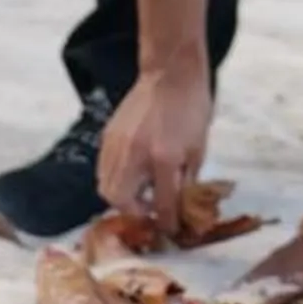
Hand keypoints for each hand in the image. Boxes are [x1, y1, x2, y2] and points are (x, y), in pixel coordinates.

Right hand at [97, 59, 212, 238]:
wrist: (171, 73)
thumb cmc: (192, 108)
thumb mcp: (199, 148)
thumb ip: (187, 180)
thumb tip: (180, 205)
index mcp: (164, 158)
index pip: (162, 204)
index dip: (167, 222)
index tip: (169, 229)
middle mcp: (135, 155)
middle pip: (120, 200)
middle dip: (134, 212)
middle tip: (149, 209)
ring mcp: (117, 144)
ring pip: (105, 186)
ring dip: (121, 197)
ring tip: (139, 192)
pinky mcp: (108, 135)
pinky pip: (103, 168)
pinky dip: (114, 178)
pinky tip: (130, 173)